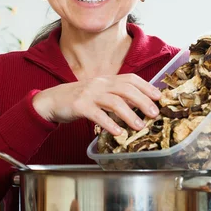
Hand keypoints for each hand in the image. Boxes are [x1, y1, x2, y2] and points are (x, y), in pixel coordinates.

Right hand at [32, 74, 160, 134]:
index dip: (146, 86)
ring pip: (114, 101)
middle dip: (143, 101)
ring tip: (140, 126)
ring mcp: (89, 94)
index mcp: (106, 80)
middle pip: (126, 89)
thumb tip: (137, 105)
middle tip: (154, 113)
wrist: (51, 101)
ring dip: (130, 114)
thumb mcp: (97, 93)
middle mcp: (99, 84)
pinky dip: (109, 123)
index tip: (159, 96)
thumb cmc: (77, 99)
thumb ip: (114, 96)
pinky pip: (97, 114)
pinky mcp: (79, 106)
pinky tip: (118, 132)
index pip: (130, 79)